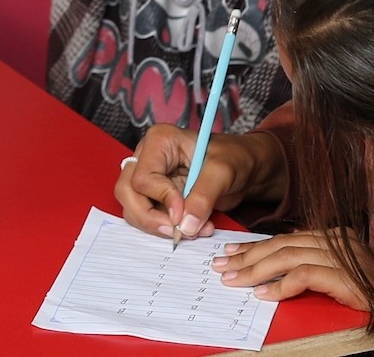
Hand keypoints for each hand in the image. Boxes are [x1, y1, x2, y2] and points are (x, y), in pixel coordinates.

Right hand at [115, 126, 279, 241]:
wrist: (246, 168)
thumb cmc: (236, 158)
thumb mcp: (223, 173)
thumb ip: (202, 197)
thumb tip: (184, 226)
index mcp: (160, 141)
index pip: (142, 178)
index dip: (162, 199)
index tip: (185, 213)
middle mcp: (148, 157)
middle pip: (127, 192)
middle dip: (150, 218)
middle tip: (177, 231)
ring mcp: (150, 177)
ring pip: (133, 208)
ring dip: (159, 226)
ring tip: (193, 229)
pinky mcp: (157, 196)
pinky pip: (148, 217)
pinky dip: (167, 228)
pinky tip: (193, 228)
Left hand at [213, 228, 373, 322]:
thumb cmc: (370, 296)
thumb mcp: (333, 276)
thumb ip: (308, 267)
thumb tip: (270, 269)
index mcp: (330, 237)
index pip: (284, 238)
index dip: (254, 246)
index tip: (230, 254)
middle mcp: (334, 241)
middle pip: (281, 245)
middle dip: (248, 257)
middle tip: (222, 267)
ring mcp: (342, 257)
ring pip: (288, 257)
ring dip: (257, 270)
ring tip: (235, 281)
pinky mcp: (346, 277)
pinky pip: (306, 276)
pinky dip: (282, 286)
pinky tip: (265, 295)